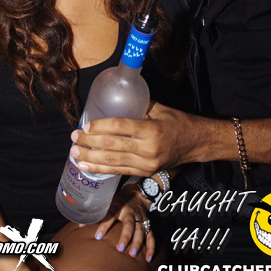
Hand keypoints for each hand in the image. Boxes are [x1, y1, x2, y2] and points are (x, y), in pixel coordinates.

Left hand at [70, 101, 198, 174]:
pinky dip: (101, 169)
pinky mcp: (146, 172)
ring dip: (91, 157)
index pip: (120, 127)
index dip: (100, 126)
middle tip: (74, 137)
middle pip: (112, 145)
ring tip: (75, 153)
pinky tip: (87, 166)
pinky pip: (120, 171)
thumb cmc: (178, 122)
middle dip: (90, 142)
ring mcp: (147, 163)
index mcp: (151, 129)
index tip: (85, 125)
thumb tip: (116, 98)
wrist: (196, 143)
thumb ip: (138, 106)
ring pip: (113, 161)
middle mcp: (148, 148)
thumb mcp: (160, 109)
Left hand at [92, 184, 153, 261]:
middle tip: (120, 249)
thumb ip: (96, 213)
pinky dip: (151, 247)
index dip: (104, 225)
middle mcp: (130, 213)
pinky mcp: (147, 224)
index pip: (110, 215)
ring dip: (138, 243)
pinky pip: (151, 236)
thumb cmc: (120, 200)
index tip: (98, 237)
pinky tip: (148, 258)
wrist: (138, 193)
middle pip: (129, 225)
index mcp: (119, 206)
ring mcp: (140, 219)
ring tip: (132, 255)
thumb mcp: (108, 202)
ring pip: (141, 231)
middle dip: (125, 237)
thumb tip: (79, 225)